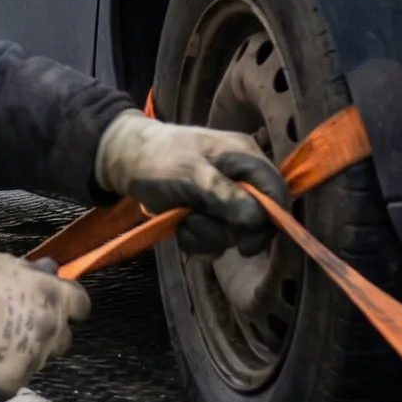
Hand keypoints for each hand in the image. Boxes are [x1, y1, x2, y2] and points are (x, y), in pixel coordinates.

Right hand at [0, 252, 90, 397]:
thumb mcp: (1, 263)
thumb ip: (30, 272)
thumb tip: (45, 271)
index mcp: (51, 296)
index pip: (81, 306)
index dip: (69, 307)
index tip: (58, 308)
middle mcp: (49, 329)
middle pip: (63, 339)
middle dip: (47, 334)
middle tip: (19, 328)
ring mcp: (33, 360)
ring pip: (37, 361)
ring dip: (23, 355)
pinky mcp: (11, 385)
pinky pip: (12, 382)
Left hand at [94, 110, 288, 255]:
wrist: (126, 161)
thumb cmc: (157, 159)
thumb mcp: (189, 173)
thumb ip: (223, 193)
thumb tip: (257, 217)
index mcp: (244, 156)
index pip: (276, 191)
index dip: (270, 220)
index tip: (246, 245)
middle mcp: (241, 177)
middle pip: (256, 220)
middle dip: (225, 229)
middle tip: (195, 221)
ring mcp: (226, 196)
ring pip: (234, 233)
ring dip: (206, 235)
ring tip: (182, 219)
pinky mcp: (211, 213)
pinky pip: (216, 239)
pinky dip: (197, 240)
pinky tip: (180, 226)